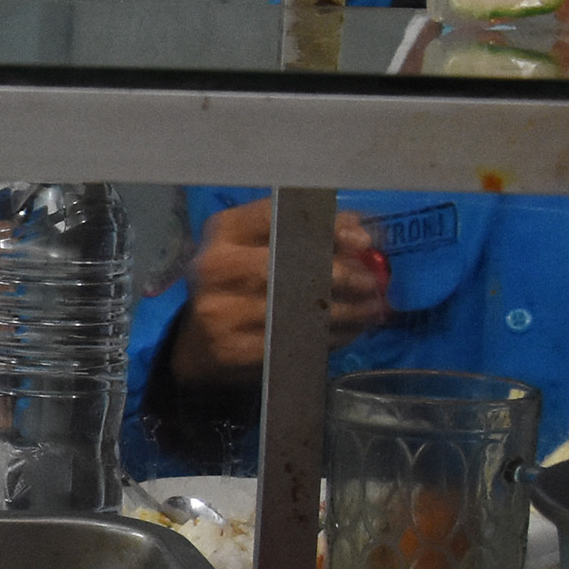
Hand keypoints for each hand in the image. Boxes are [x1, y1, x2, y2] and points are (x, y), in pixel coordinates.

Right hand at [164, 200, 390, 389]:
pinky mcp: (233, 349)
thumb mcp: (258, 246)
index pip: (279, 219)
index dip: (326, 228)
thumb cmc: (238, 284)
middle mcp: (215, 267)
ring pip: (298, 308)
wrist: (197, 343)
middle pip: (292, 267)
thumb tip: (360, 230)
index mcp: (223, 232)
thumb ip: (304, 231)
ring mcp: (221, 311)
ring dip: (346, 310)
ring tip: (370, 308)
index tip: (362, 241)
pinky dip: (330, 336)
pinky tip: (349, 331)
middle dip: (342, 275)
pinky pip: (294, 341)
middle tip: (371, 283)